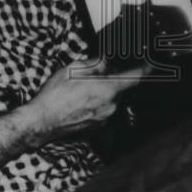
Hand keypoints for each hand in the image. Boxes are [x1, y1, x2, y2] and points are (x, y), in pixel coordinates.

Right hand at [24, 58, 148, 142]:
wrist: (41, 123)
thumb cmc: (54, 96)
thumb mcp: (73, 69)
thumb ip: (95, 64)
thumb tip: (106, 61)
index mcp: (107, 89)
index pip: (136, 78)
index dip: (146, 69)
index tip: (151, 64)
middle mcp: (111, 106)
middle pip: (123, 90)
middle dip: (115, 82)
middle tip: (97, 77)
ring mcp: (106, 120)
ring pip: (114, 102)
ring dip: (105, 95)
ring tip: (84, 93)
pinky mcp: (98, 130)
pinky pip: (106, 113)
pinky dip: (99, 106)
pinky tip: (82, 104)